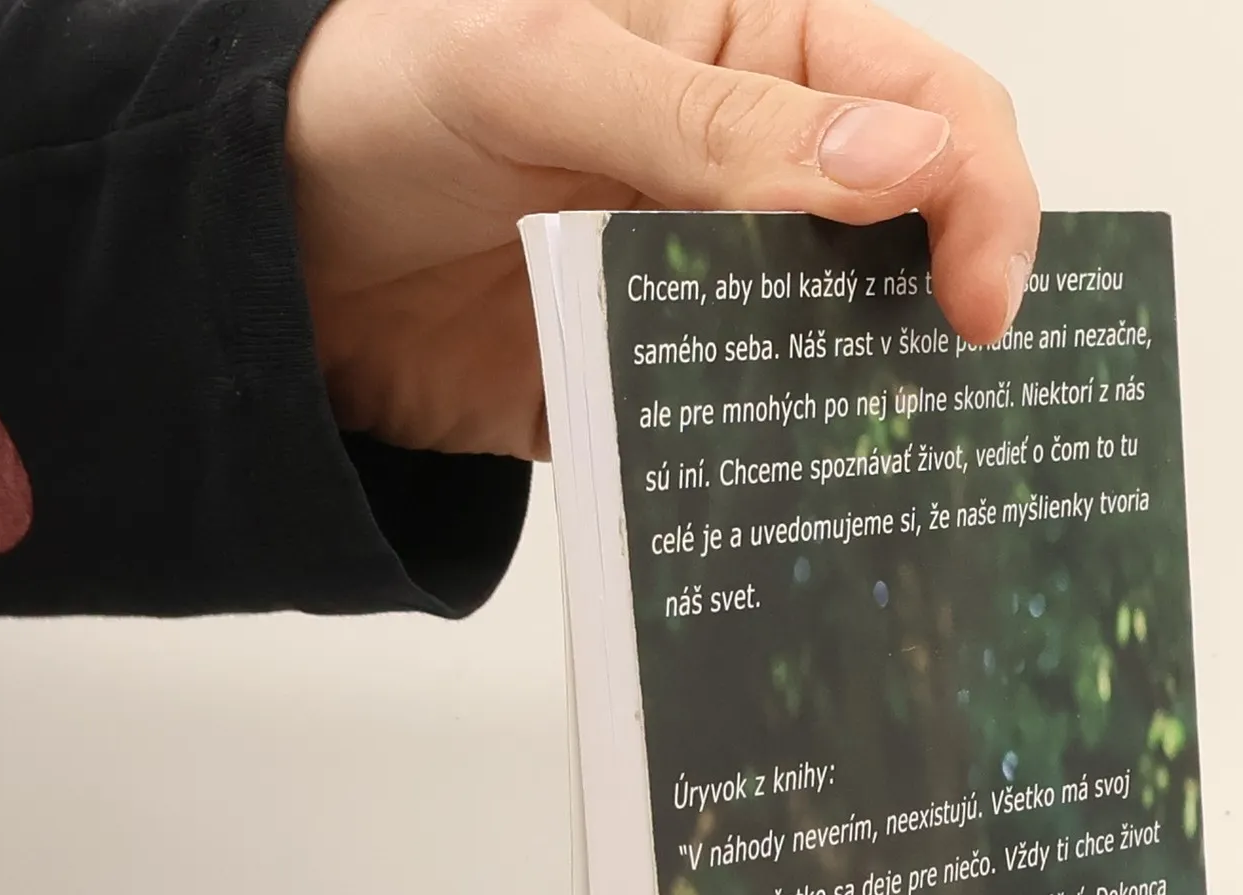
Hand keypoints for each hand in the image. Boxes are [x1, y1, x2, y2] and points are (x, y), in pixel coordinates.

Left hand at [285, 0, 1039, 459]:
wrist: (262, 249)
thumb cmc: (380, 97)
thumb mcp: (541, 67)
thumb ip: (716, 125)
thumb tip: (901, 171)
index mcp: (753, 48)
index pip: (926, 105)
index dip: (980, 192)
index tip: (979, 297)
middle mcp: (754, 169)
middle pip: (910, 237)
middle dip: (950, 306)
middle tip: (962, 389)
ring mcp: (713, 287)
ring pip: (842, 346)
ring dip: (873, 399)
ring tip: (903, 461)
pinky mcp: (665, 386)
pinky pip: (747, 434)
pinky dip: (777, 469)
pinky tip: (799, 500)